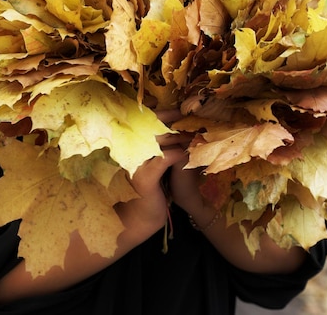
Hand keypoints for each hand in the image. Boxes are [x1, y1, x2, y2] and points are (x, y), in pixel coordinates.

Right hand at [115, 109, 187, 230]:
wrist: (139, 218)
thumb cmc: (150, 189)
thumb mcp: (155, 165)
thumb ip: (162, 148)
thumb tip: (180, 130)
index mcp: (134, 147)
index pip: (147, 122)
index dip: (163, 112)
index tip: (180, 108)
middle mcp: (132, 152)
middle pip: (153, 126)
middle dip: (172, 119)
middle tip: (191, 115)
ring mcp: (137, 164)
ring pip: (159, 141)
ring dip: (178, 135)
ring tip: (194, 132)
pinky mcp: (145, 178)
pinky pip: (164, 159)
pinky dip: (177, 153)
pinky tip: (187, 152)